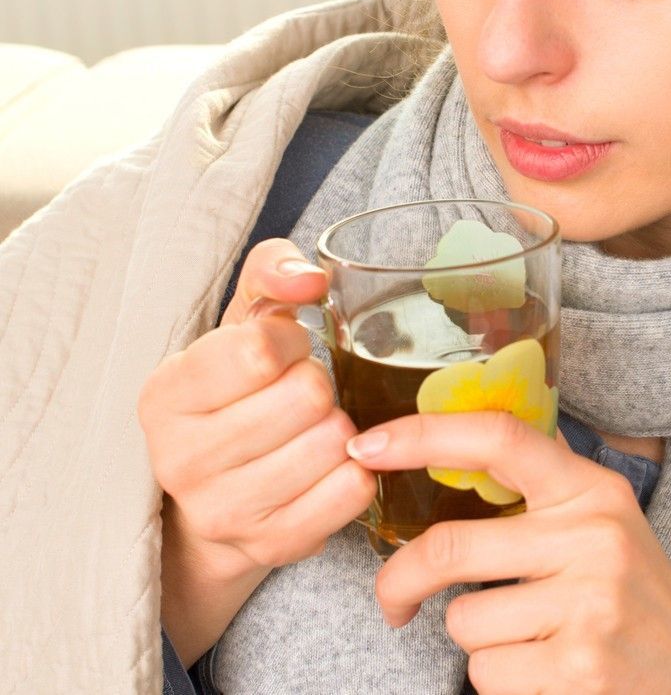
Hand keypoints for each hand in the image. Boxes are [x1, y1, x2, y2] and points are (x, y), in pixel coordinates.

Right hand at [137, 238, 377, 664]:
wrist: (216, 495)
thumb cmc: (237, 388)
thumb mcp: (242, 320)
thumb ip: (273, 272)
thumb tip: (311, 279)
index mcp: (165, 395)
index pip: (258, 350)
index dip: (290, 340)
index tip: (282, 351)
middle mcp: (181, 460)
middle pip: (306, 395)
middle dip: (317, 384)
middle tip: (301, 394)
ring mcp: (224, 512)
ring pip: (333, 443)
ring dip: (338, 425)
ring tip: (312, 428)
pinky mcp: (273, 546)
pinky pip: (353, 490)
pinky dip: (358, 468)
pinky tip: (331, 464)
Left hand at [347, 412, 670, 694]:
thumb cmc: (635, 599)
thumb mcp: (604, 524)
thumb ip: (542, 490)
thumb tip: (449, 453)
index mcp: (592, 489)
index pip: (498, 437)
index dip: (423, 432)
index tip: (365, 443)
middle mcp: (592, 536)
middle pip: (451, 546)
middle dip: (400, 580)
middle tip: (393, 600)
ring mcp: (588, 604)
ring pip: (463, 620)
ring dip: (477, 639)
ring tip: (531, 640)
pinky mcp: (578, 669)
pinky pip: (485, 673)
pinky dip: (498, 680)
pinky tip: (545, 672)